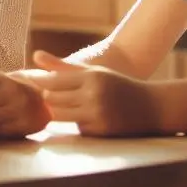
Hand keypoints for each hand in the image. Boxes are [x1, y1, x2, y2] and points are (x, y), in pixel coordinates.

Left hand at [28, 50, 161, 136]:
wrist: (152, 107)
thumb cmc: (117, 85)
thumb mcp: (93, 72)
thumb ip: (62, 66)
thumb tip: (35, 55)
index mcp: (91, 77)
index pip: (52, 81)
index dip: (40, 83)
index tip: (35, 83)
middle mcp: (93, 95)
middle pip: (52, 100)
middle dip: (47, 99)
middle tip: (48, 96)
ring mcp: (97, 115)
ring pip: (60, 116)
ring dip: (58, 112)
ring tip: (65, 105)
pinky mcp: (100, 132)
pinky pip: (75, 128)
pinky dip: (77, 123)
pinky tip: (88, 118)